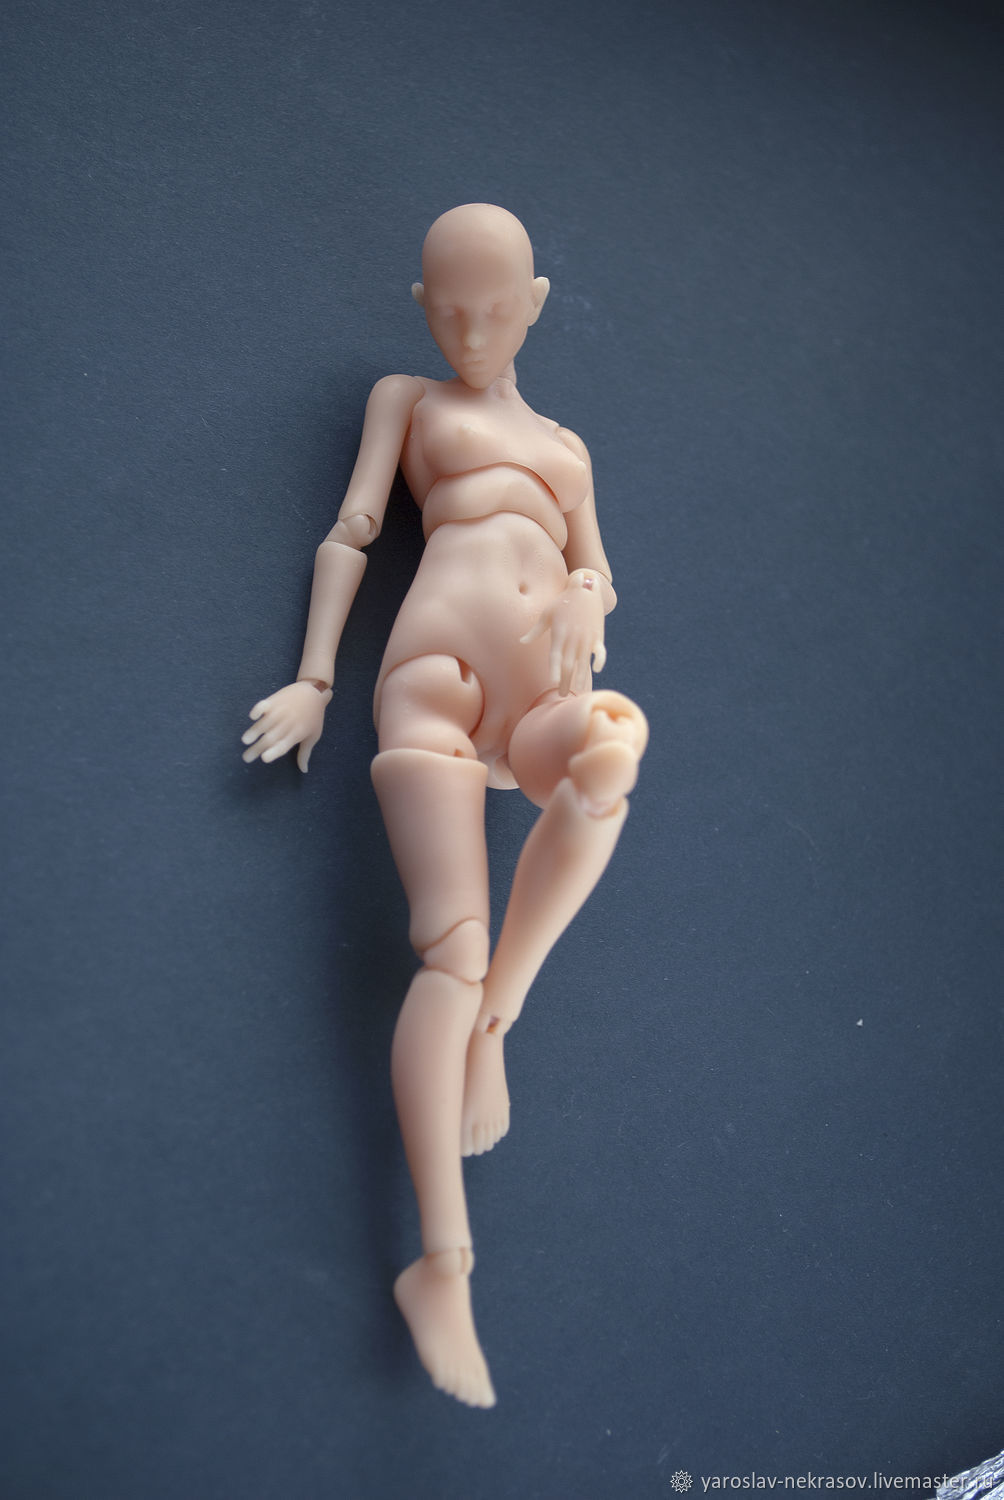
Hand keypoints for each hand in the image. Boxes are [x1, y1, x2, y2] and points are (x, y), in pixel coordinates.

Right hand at [241, 680, 332, 771]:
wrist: (314, 691)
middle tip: (246, 758)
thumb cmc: (314, 717)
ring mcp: (280, 711)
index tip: (264, 758)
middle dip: (257, 748)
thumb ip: (305, 753)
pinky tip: (253, 717)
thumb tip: (304, 770)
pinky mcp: (275, 700)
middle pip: (270, 738)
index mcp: (297, 733)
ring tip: (245, 741)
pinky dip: (258, 710)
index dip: (274, 752)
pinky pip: (264, 705)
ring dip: (254, 732)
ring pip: (265, 723)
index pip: (283, 745)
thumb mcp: (313, 736)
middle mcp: (287, 723)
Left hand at [521, 573, 606, 695]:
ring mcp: (587, 637)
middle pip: (569, 664)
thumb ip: (535, 630)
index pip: (556, 656)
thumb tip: (521, 641)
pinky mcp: (598, 635)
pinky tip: (596, 670)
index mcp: (559, 634)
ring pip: (584, 662)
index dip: (555, 670)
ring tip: (578, 690)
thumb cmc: (562, 602)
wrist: (585, 588)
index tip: (553, 683)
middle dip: (566, 681)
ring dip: (581, 676)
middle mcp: (573, 638)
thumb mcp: (546, 614)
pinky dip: (599, 660)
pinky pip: (600, 651)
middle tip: (563, 695)